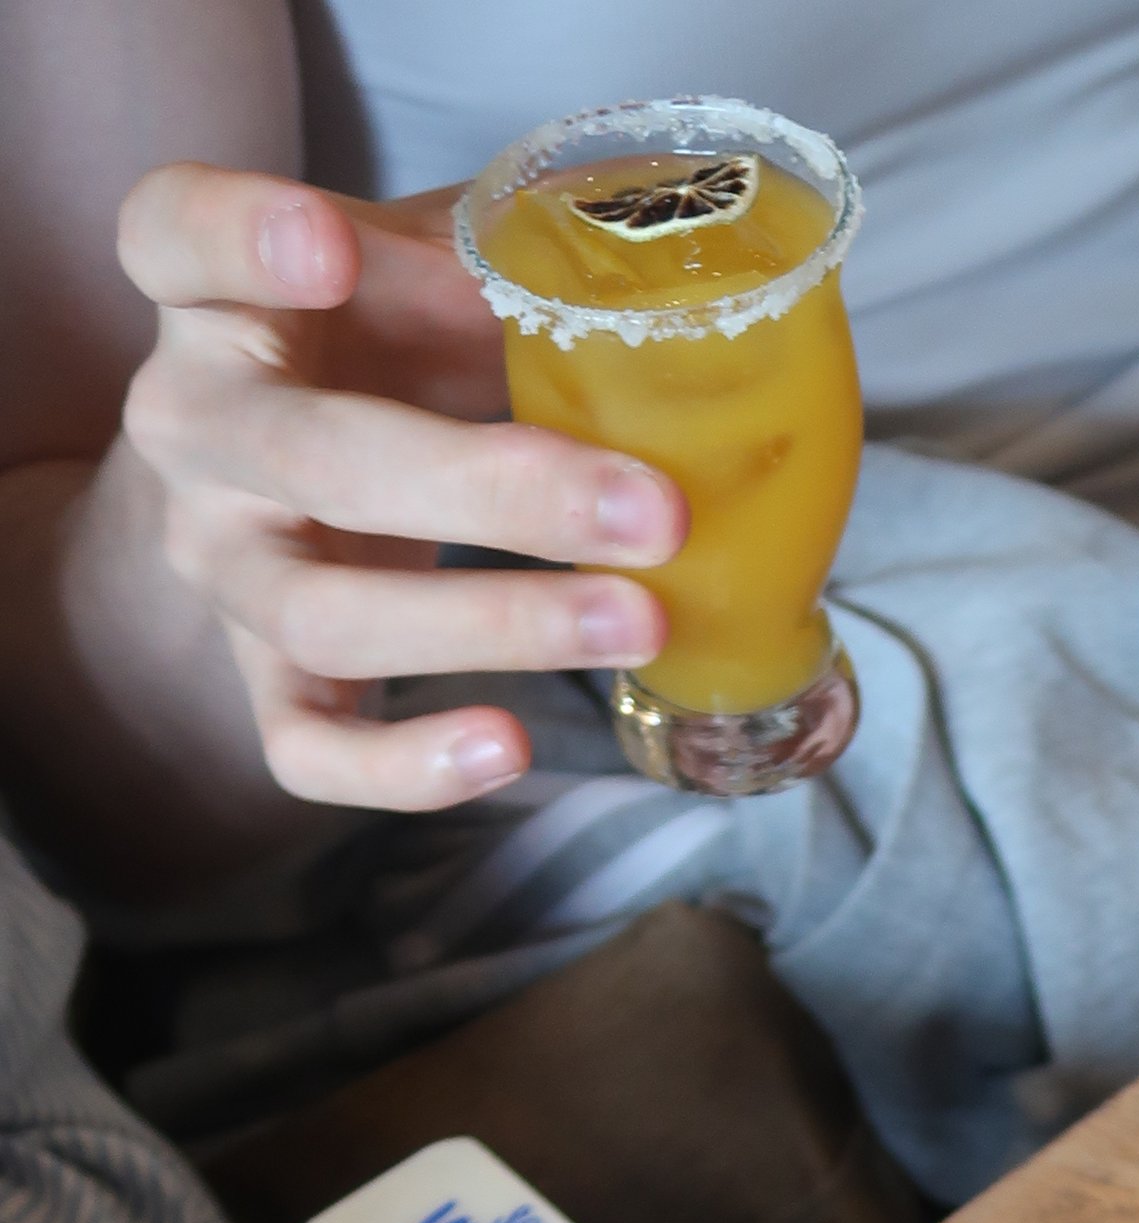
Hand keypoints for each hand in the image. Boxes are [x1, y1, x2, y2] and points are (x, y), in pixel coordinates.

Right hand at [114, 162, 686, 809]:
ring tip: (637, 622)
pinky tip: (510, 749)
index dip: (237, 237)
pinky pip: (306, 749)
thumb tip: (663, 298)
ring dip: (491, 626)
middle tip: (654, 511)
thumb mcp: (426, 266)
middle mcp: (192, 430)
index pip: (172, 236)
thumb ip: (500, 255)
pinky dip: (404, 767)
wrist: (317, 469)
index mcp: (211, 295)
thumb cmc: (387, 337)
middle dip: (492, 490)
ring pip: (322, 615)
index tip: (328, 245)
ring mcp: (221, 567)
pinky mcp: (262, 682)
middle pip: (312, 458)